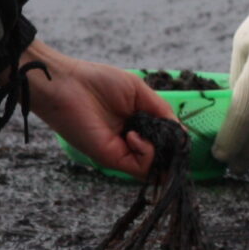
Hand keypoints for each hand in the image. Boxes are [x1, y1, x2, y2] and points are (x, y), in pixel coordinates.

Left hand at [18, 45, 173, 178]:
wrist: (66, 85)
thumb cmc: (98, 81)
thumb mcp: (139, 92)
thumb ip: (161, 111)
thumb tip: (182, 133)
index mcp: (138, 123)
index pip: (166, 141)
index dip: (176, 141)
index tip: (180, 135)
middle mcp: (132, 140)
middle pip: (163, 157)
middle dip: (172, 150)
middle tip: (171, 137)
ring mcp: (122, 151)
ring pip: (155, 167)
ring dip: (160, 153)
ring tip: (146, 132)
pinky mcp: (111, 158)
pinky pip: (140, 167)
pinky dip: (146, 154)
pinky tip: (134, 136)